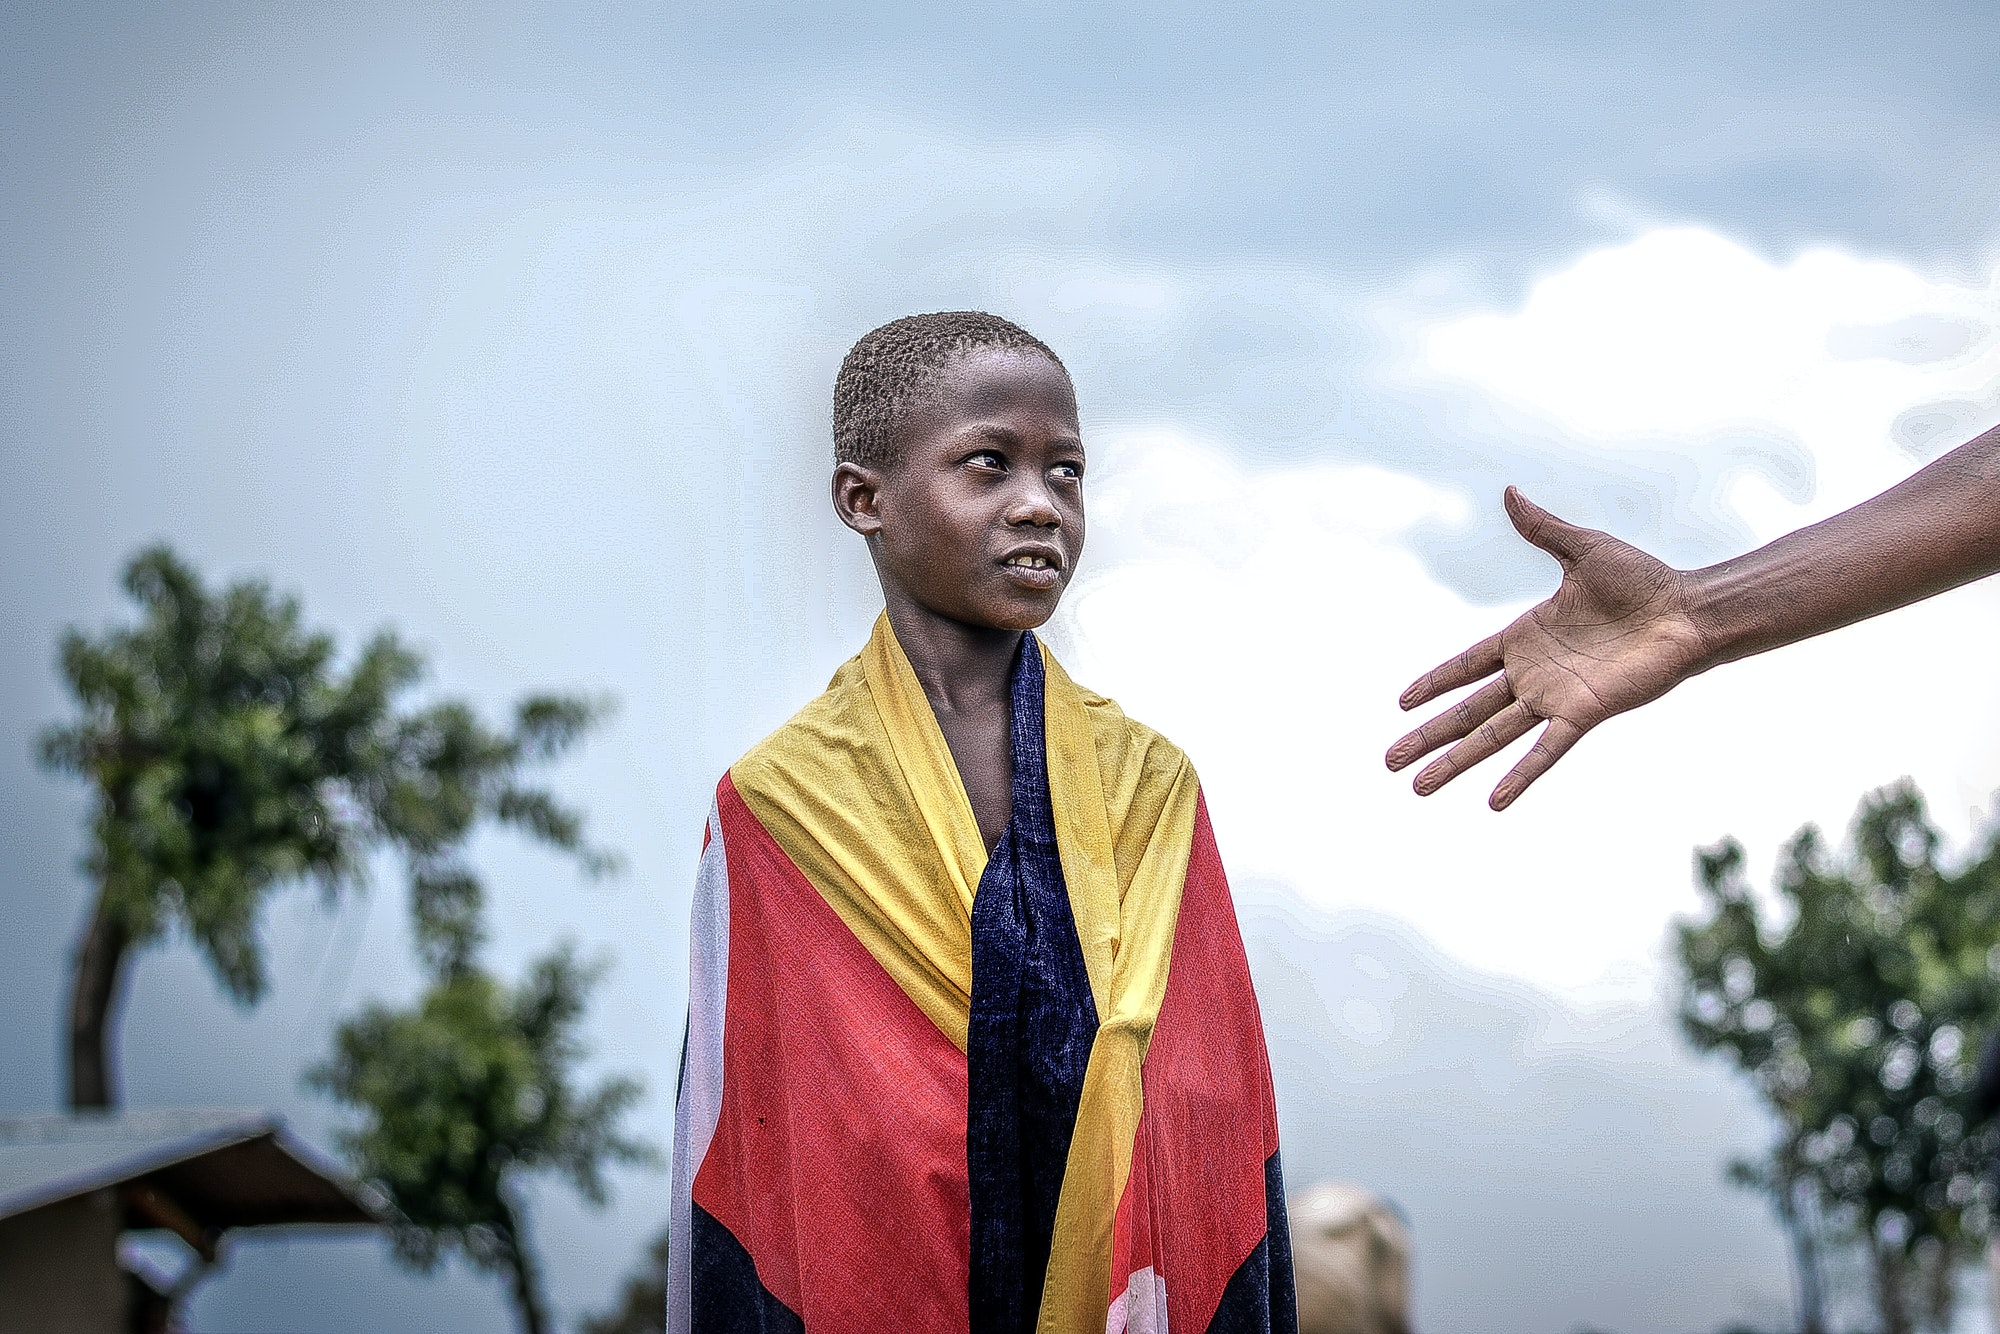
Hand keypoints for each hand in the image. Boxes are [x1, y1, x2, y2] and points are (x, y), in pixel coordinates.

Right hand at [1385, 488, 1711, 809]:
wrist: (1688, 612)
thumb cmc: (1644, 581)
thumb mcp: (1583, 549)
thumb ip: (1542, 530)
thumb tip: (1509, 492)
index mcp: (1525, 636)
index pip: (1466, 666)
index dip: (1433, 683)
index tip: (1401, 703)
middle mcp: (1533, 674)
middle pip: (1467, 711)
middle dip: (1428, 736)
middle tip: (1389, 760)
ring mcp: (1555, 697)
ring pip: (1492, 737)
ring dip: (1454, 763)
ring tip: (1418, 788)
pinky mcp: (1583, 713)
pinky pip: (1544, 751)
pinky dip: (1519, 777)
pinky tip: (1493, 803)